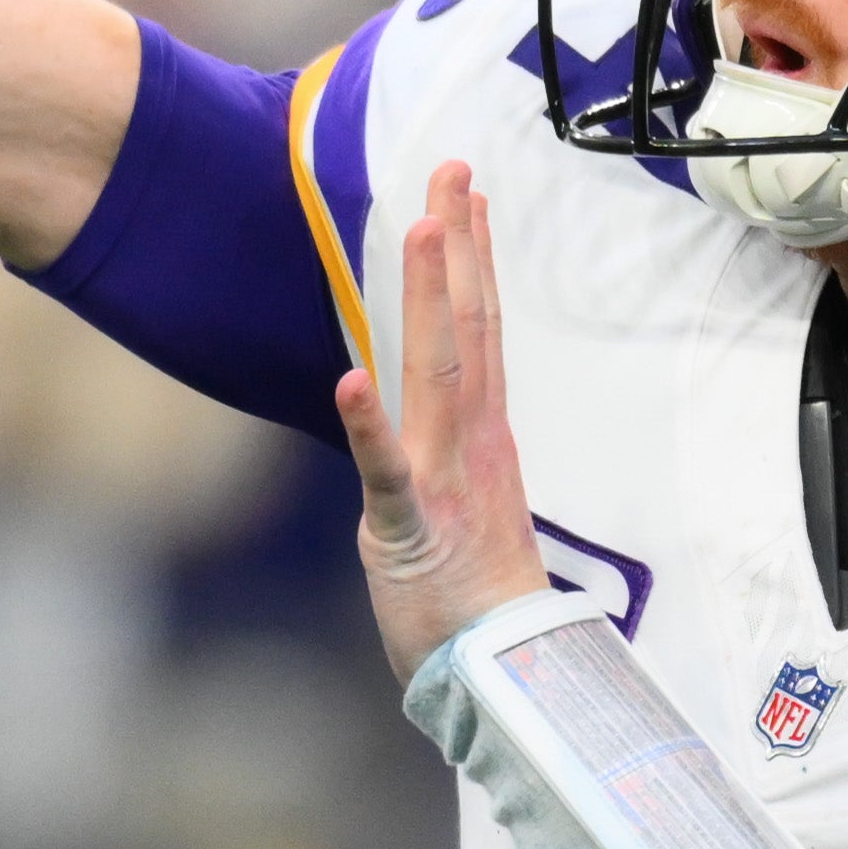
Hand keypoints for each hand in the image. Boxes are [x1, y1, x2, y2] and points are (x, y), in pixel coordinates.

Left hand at [340, 164, 555, 684]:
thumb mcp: (467, 509)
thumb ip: (453, 455)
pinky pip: (387, 473)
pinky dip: (367, 429)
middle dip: (458, 246)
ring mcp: (444, 480)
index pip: (482, 330)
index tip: (468, 196)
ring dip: (431, 299)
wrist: (501, 678)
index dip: (474, 260)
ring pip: (439, 373)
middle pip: (468, 327)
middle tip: (452, 170)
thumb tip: (439, 415)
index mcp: (483, 438)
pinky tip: (347, 384)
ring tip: (423, 229)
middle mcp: (471, 444)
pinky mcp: (410, 528)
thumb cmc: (475, 603)